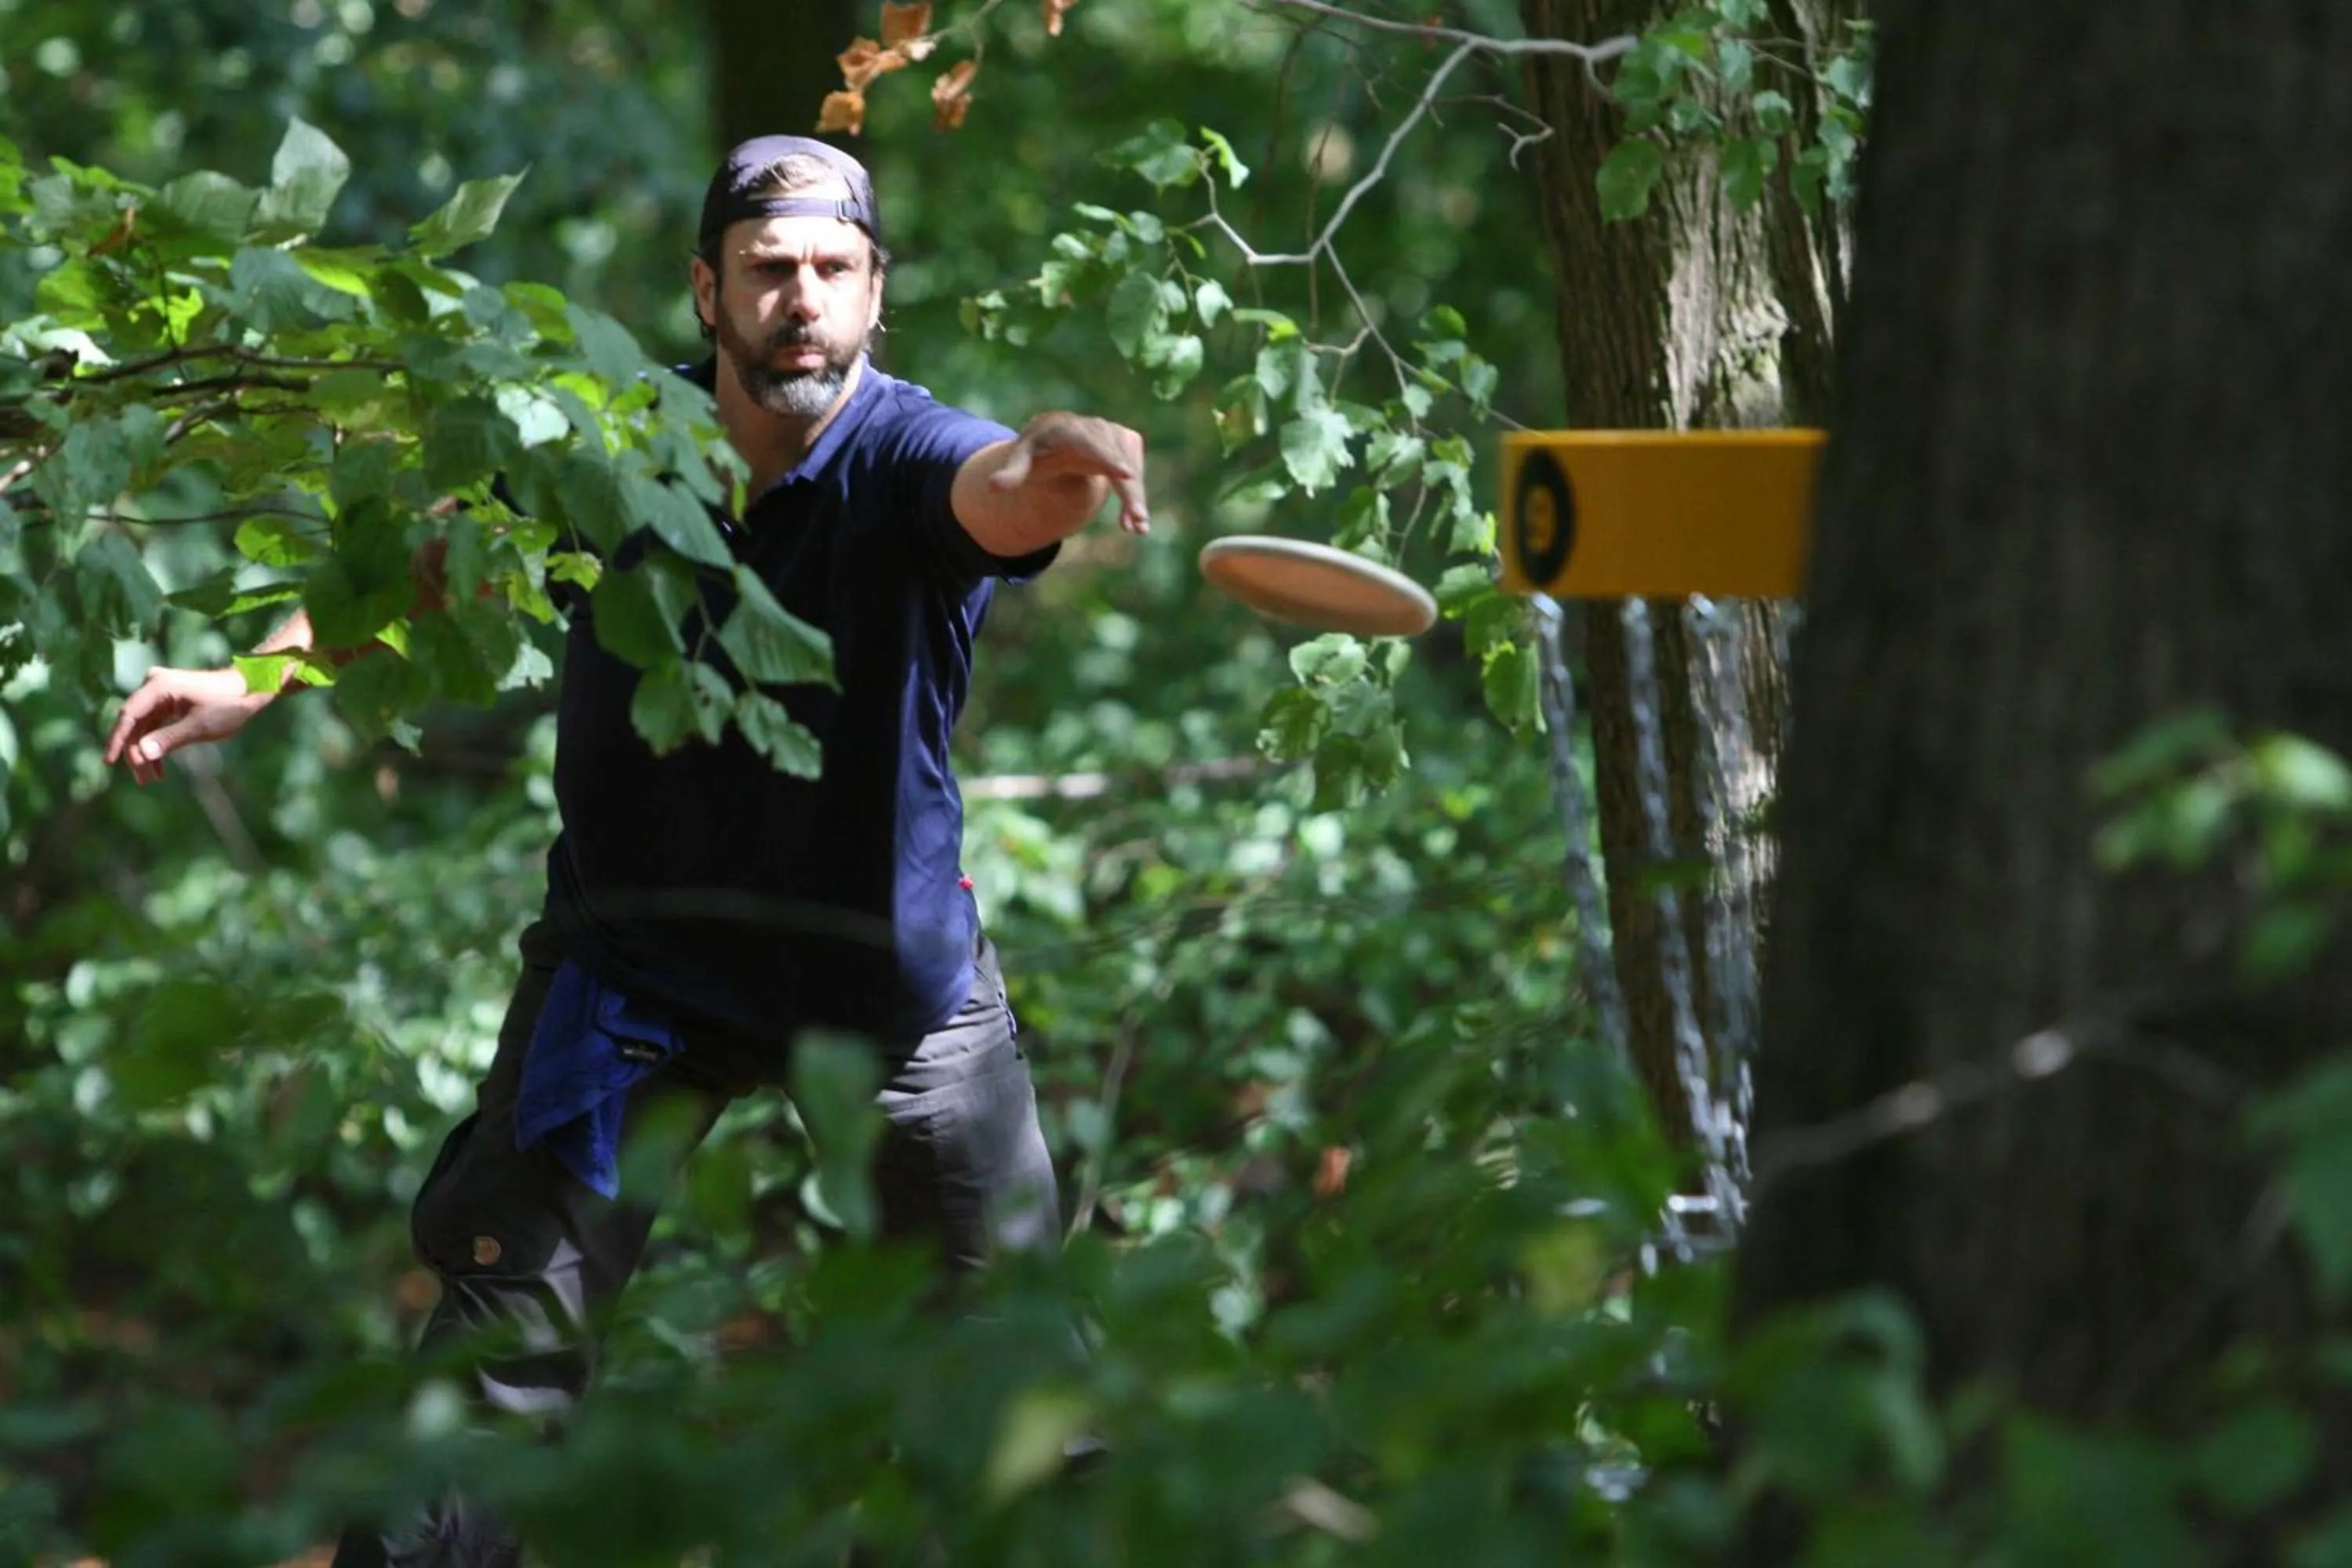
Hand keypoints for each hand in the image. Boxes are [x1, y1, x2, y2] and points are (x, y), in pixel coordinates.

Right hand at [104, 666, 274, 784]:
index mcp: (158, 686)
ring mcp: (161, 693)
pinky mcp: (169, 701)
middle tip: (141, 778)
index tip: (109, 761)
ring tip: (149, 779)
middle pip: (134, 722)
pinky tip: (158, 767)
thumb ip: (169, 739)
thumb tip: (141, 754)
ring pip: (143, 726)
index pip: (128, 715)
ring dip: (145, 751)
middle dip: (135, 751)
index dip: (117, 740)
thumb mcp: (199, 726)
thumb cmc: (228, 704)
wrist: (250, 689)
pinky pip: (154, 724)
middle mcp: (154, 685)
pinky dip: (156, 743)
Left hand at [988, 413, 1150, 533]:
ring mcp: (1115, 436)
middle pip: (1118, 460)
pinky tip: (1133, 525)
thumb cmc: (1037, 449)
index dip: (1108, 458)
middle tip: (1138, 518)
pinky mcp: (1127, 445)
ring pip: (1131, 470)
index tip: (1126, 474)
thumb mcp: (1022, 458)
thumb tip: (993, 487)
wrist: (1057, 435)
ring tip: (1137, 529)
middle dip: (1129, 489)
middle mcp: (1097, 428)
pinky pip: (1134, 475)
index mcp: (1068, 429)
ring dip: (1135, 499)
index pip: (1091, 443)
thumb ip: (1012, 472)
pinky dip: (1135, 498)